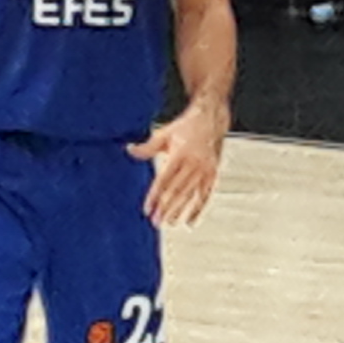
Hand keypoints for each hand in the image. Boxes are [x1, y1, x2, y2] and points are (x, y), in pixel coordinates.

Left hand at [133, 101, 224, 225]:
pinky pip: (205, 196)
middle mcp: (194, 163)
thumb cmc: (186, 126)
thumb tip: (130, 150)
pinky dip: (198, 210)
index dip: (155, 196)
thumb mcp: (164, 133)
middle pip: (177, 190)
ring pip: (191, 195)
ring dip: (180, 211)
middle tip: (156, 222)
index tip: (147, 209)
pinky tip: (190, 222)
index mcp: (180, 154)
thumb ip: (148, 146)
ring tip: (170, 223)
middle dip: (166, 208)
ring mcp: (205, 170)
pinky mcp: (213, 174)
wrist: (211, 119)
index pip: (164, 180)